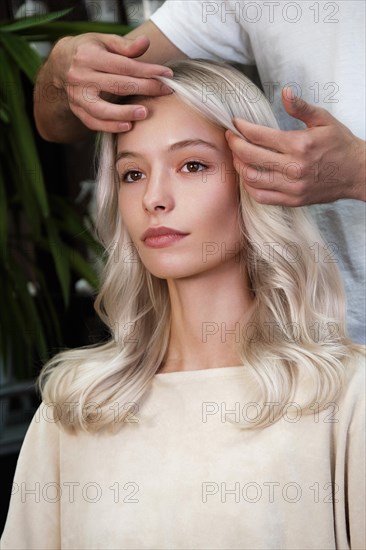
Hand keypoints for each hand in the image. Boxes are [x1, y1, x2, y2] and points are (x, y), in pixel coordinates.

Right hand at [48, 33, 173, 132]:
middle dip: (144, 88)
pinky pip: (93, 123)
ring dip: (124, 113)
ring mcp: (77, 96)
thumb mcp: (104, 42)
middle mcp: (80, 77)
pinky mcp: (77, 110)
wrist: (61, 64)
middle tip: (165, 91)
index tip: (167, 74)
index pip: (123, 65)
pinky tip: (128, 126)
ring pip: (102, 109)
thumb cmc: (89, 51)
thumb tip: (145, 43)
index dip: (147, 70)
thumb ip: (125, 46)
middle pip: (117, 85)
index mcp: (88, 56)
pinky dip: (110, 127)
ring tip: (145, 113)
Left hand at [225, 87, 365, 205]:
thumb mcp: (324, 120)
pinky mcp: (293, 200)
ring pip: (252, 178)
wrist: (358, 173)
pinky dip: (249, 187)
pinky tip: (248, 176)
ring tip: (237, 156)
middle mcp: (293, 167)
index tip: (235, 123)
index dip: (242, 128)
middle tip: (230, 138)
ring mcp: (292, 186)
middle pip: (250, 157)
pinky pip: (262, 197)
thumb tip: (286, 92)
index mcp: (299, 144)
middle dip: (234, 145)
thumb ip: (301, 107)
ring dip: (239, 166)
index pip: (259, 135)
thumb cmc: (340, 145)